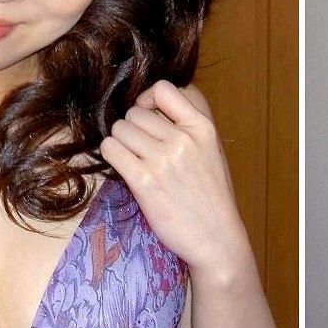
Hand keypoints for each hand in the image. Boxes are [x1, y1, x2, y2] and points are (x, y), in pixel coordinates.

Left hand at [99, 81, 251, 275]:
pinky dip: (112, 156)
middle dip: (133, 128)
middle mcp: (183, 139)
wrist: (216, 238)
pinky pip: (111, 150)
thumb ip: (188, 125)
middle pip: (135, 112)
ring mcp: (163, 160)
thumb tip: (152, 105)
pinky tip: (124, 169)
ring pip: (119, 129)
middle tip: (141, 149)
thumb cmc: (212, 196)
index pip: (164, 89)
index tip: (149, 115)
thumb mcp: (211, 150)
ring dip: (121, 143)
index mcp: (203, 128)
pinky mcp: (144, 182)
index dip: (148, 99)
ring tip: (134, 160)